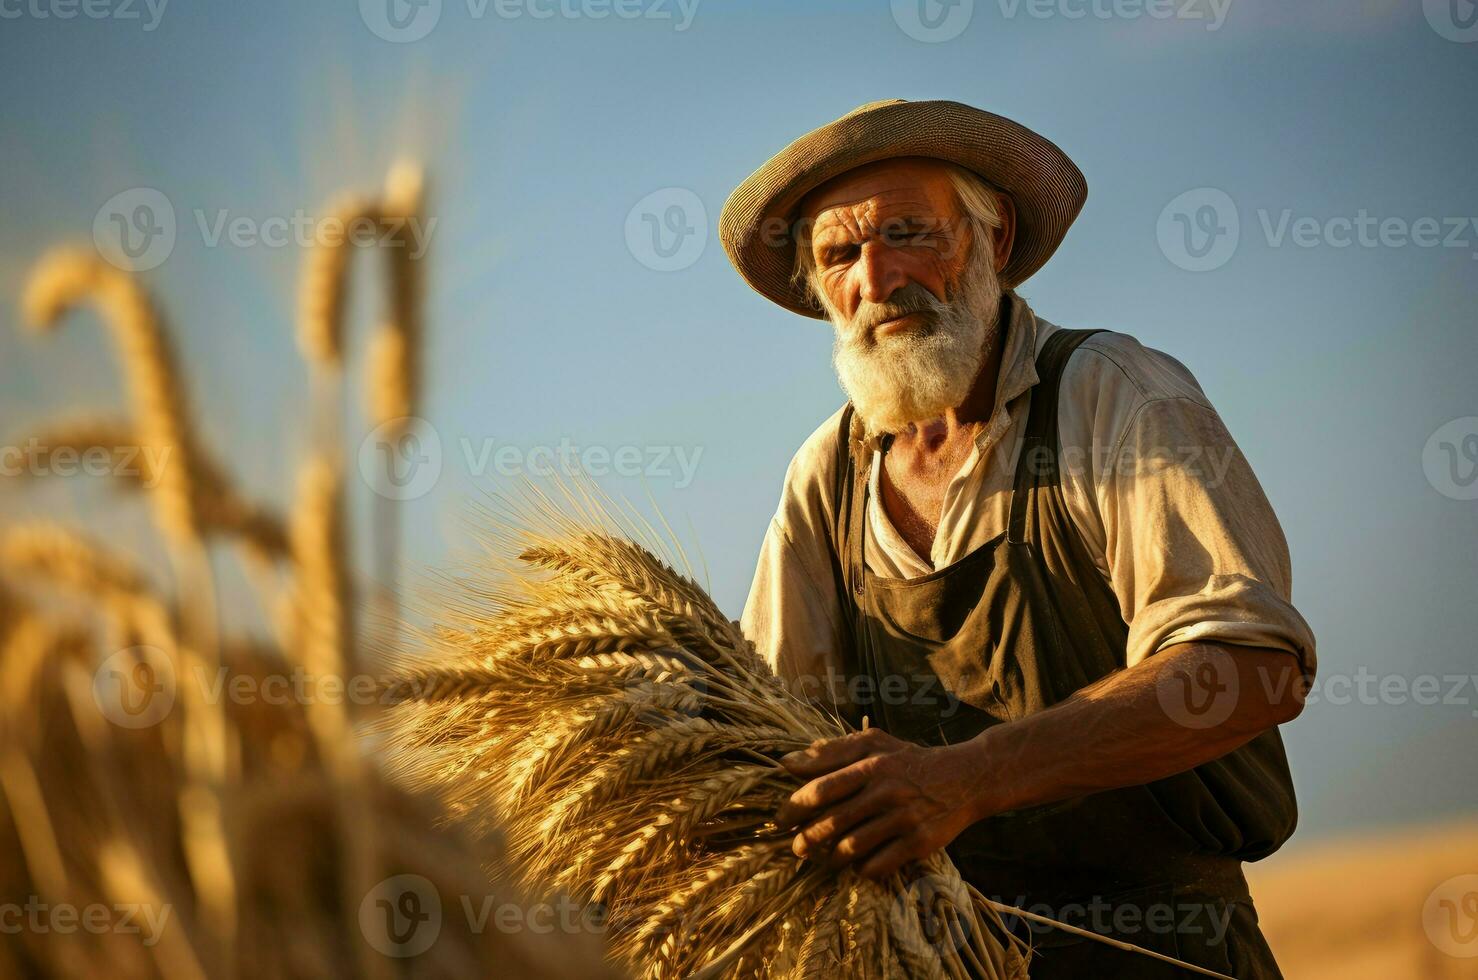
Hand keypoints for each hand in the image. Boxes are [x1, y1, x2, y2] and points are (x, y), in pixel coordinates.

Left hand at [774, 728, 986, 879]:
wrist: (965, 778)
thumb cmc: (908, 759)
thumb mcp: (873, 744)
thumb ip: (830, 751)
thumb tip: (787, 762)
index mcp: (870, 764)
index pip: (821, 789)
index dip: (794, 808)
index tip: (780, 821)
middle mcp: (886, 791)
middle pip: (832, 822)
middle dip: (806, 839)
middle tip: (796, 848)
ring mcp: (903, 818)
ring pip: (852, 847)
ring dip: (830, 858)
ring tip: (823, 859)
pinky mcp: (919, 843)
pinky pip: (879, 865)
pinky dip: (861, 869)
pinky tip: (857, 866)